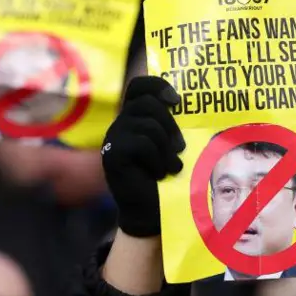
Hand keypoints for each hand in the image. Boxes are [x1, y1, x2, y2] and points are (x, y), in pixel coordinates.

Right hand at [102, 76, 185, 237]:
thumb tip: (183, 103)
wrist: (150, 210)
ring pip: (147, 125)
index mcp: (135, 117)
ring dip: (166, 148)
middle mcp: (120, 123)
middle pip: (146, 103)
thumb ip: (171, 123)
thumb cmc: (165, 176)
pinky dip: (157, 159)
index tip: (176, 101)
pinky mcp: (112, 154)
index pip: (138, 86)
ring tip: (171, 166)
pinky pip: (142, 144)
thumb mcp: (171, 144)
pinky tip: (159, 173)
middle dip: (170, 124)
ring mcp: (113, 138)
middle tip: (180, 148)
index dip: (156, 85)